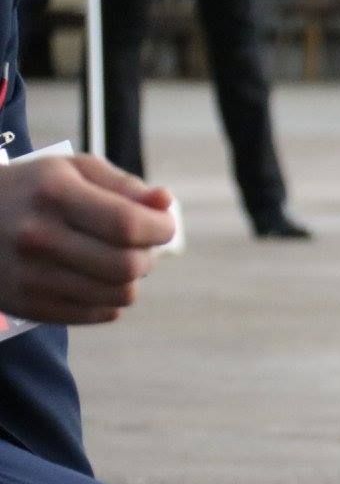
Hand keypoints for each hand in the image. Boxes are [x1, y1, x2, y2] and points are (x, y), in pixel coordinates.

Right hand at [0, 154, 175, 324]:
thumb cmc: (32, 190)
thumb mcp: (72, 171)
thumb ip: (124, 185)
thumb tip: (165, 201)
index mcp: (53, 194)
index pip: (129, 224)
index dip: (160, 228)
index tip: (163, 225)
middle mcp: (39, 236)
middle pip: (129, 265)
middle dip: (148, 255)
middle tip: (138, 246)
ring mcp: (32, 275)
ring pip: (121, 294)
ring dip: (132, 279)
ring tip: (116, 260)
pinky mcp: (30, 305)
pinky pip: (101, 313)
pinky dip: (110, 298)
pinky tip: (94, 278)